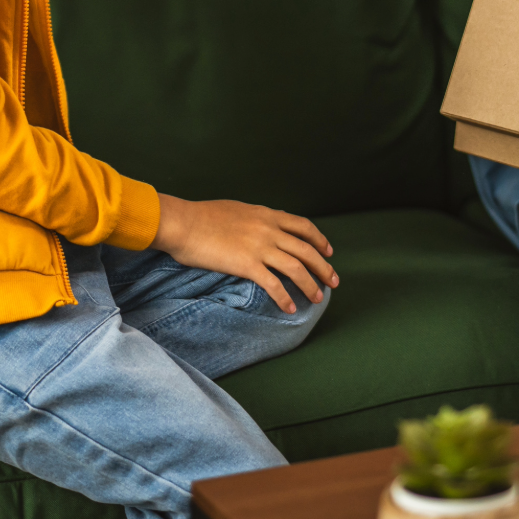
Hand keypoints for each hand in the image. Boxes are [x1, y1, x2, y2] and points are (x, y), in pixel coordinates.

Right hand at [151, 194, 337, 313]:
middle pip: (307, 249)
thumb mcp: (237, 210)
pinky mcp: (247, 265)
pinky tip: (289, 308)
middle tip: (334, 281)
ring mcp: (260, 247)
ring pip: (297, 268)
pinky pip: (274, 285)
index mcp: (267, 215)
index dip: (319, 239)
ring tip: (318, 298)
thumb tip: (260, 226)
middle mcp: (269, 229)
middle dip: (324, 267)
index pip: (303, 226)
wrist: (184, 222)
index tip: (328, 251)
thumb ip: (254, 219)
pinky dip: (285, 298)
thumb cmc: (202, 216)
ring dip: (310, 285)